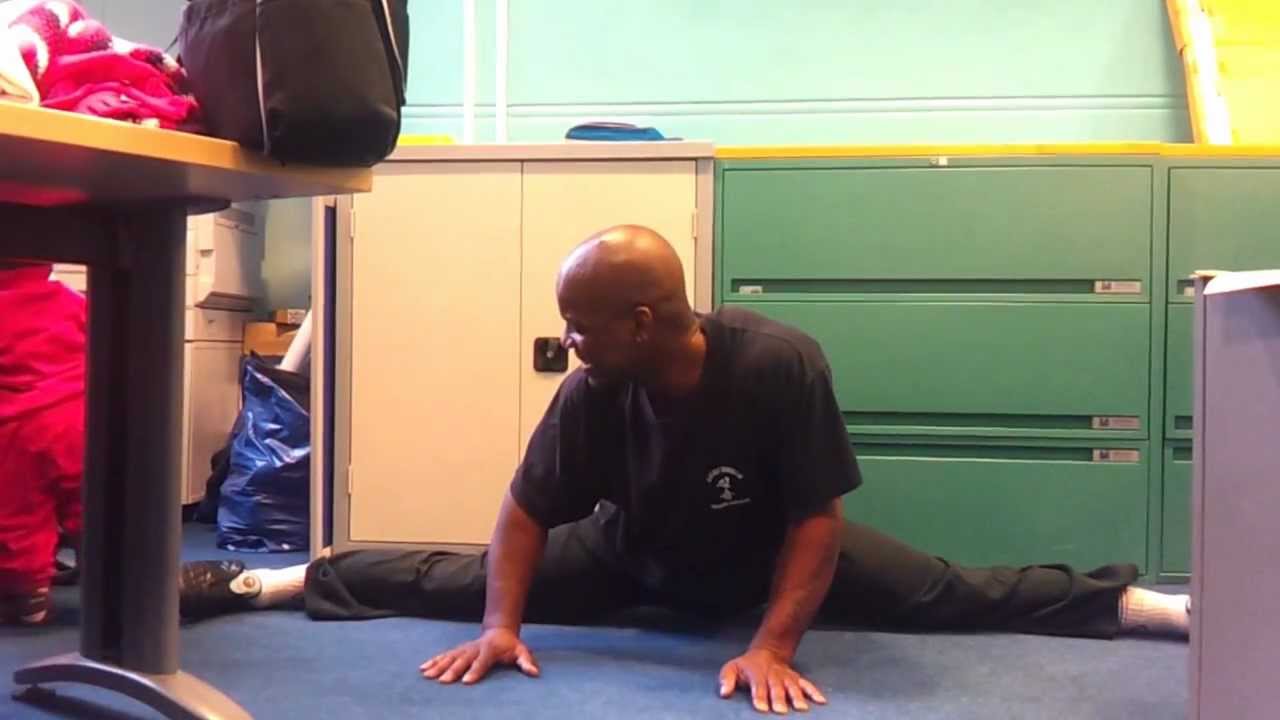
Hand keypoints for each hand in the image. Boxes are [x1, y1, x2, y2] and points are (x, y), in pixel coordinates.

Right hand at [420, 628, 539, 684]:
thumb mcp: (522, 651)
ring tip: (428, 675)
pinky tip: (423, 668)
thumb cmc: (510, 646)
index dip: (475, 671)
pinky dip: (434, 661)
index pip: (482, 661)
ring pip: (450, 656)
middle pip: (463, 660)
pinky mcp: (458, 650)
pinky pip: (444, 655)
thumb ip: (526, 662)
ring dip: (439, 665)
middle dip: (452, 670)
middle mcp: (475, 648)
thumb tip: (534, 673)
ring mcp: (465, 648)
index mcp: (490, 649)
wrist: (499, 630)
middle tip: (443, 681)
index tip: (466, 681)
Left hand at [719, 648, 826, 713]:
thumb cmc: (747, 666)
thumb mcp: (732, 668)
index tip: (761, 708)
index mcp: (756, 674)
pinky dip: (814, 692)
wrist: (767, 652)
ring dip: (797, 697)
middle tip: (781, 711)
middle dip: (779, 699)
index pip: (757, 686)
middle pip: (776, 688)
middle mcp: (773, 676)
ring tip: (801, 708)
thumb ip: (726, 679)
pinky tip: (821, 701)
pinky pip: (807, 684)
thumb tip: (723, 693)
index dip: (759, 696)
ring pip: (792, 686)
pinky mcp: (797, 679)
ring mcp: (786, 677)